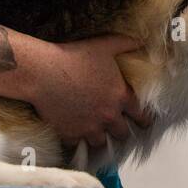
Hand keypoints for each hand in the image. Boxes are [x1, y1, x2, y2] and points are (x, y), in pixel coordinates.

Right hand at [8, 33, 152, 149]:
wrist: (43, 72)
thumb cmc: (75, 56)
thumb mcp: (106, 45)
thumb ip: (127, 43)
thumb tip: (142, 41)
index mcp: (120, 97)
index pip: (140, 115)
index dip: (144, 119)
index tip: (144, 123)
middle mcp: (108, 116)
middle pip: (122, 133)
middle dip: (121, 131)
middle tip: (119, 130)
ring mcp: (89, 127)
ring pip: (100, 143)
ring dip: (100, 139)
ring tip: (98, 136)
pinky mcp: (69, 134)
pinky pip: (77, 145)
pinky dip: (77, 142)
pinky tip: (76, 139)